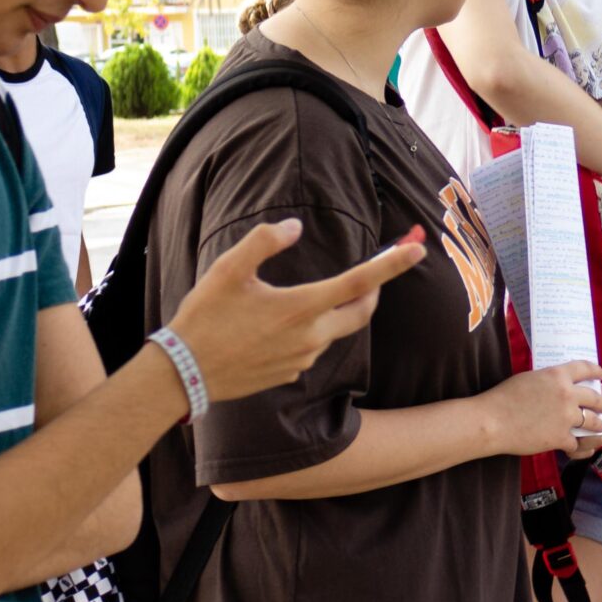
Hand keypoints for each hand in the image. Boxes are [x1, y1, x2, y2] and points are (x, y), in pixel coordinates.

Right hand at [166, 220, 427, 405]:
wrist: (185, 374)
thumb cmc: (204, 317)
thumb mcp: (228, 269)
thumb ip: (265, 241)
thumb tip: (296, 227)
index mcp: (301, 307)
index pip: (360, 282)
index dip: (392, 264)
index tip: (417, 248)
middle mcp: (311, 337)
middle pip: (361, 312)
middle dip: (373, 290)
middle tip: (373, 271)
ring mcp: (303, 359)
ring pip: (334, 330)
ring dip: (333, 310)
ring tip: (297, 296)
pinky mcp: (291, 374)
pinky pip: (311, 347)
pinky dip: (307, 330)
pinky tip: (272, 326)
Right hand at [488, 360, 601, 456]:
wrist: (491, 421)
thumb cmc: (503, 398)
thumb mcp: (529, 378)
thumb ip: (548, 380)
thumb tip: (558, 386)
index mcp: (557, 375)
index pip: (585, 368)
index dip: (597, 371)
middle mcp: (567, 394)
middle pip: (596, 398)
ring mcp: (566, 417)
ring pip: (594, 422)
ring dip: (600, 426)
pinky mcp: (560, 438)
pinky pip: (579, 444)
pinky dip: (582, 448)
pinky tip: (583, 449)